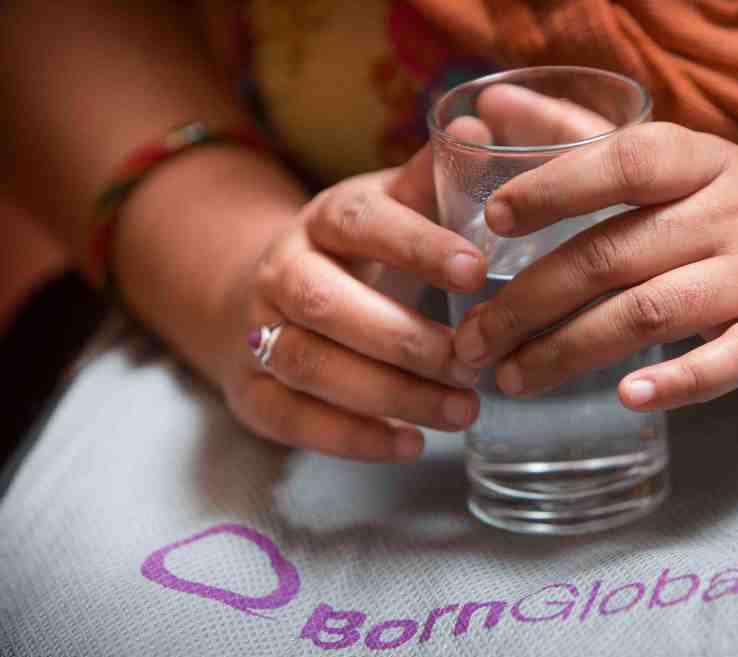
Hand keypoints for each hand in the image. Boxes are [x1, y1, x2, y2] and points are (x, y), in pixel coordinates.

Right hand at [215, 128, 492, 462]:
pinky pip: (294, 419)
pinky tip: (411, 444)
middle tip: (474, 364)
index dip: (416, 246)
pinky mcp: (254, 392)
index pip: (362, 224)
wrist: (268, 295)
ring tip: (461, 411)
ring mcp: (259, 333)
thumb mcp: (394, 210)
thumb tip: (483, 131)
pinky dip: (353, 438)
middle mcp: (283, 271)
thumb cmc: (361, 254)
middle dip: (406, 341)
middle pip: (328, 306)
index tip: (476, 272)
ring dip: (389, 394)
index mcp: (325, 219)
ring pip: (310, 365)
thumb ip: (435, 183)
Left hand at [451, 122, 737, 410]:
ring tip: (513, 380)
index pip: (621, 160)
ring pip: (653, 311)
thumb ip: (586, 136)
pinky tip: (626, 396)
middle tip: (472, 342)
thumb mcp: (685, 162)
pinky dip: (677, 380)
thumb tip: (491, 101)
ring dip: (572, 349)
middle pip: (614, 254)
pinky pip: (729, 359)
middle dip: (529, 300)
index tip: (490, 220)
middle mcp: (728, 214)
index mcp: (698, 165)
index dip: (554, 185)